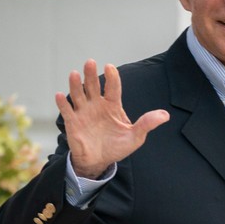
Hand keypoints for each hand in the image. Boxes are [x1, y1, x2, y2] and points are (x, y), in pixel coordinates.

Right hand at [55, 59, 169, 178]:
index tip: (110, 67)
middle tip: (90, 62)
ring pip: (78, 94)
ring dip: (75, 84)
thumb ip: (147, 124)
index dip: (112, 77)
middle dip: (91, 74)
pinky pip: (66, 111)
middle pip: (93, 86)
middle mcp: (97, 105)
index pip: (113, 87)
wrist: (99, 162)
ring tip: (75, 74)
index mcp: (112, 105)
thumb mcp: (135, 137)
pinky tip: (59, 95)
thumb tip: (165, 115)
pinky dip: (62, 103)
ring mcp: (84, 112)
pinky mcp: (73, 122)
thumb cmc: (117, 147)